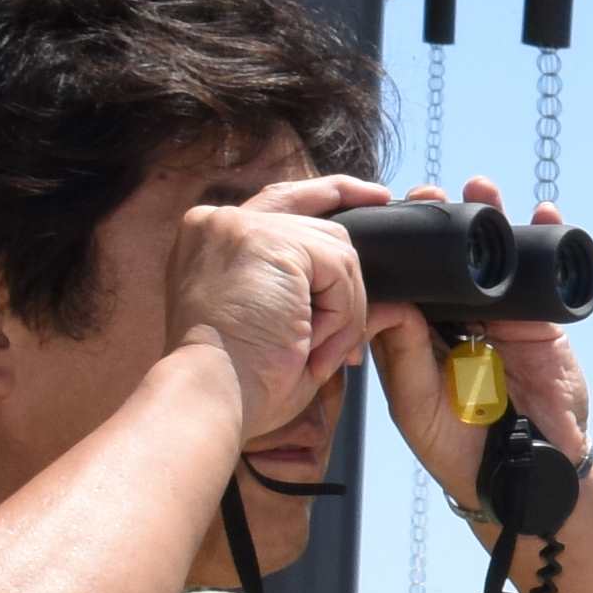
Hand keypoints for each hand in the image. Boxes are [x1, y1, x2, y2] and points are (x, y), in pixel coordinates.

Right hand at [176, 186, 375, 442]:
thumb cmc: (237, 381)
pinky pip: (339, 270)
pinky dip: (342, 313)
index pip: (277, 202)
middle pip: (311, 215)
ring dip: (343, 308)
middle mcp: (217, 222)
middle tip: (384, 207)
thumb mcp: (271, 324)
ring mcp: (242, 227)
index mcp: (208, 240)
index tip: (369, 196)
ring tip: (317, 351)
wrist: (210, 396)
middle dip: (349, 238)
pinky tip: (314, 344)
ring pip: (336, 252)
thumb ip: (309, 296)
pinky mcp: (272, 244)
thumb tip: (379, 297)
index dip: (325, 197)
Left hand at [344, 172, 591, 495]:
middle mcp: (459, 319)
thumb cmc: (458, 446)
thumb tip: (390, 297)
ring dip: (492, 219)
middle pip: (450, 258)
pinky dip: (547, 242)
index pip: (408, 277)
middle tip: (433, 191)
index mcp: (419, 333)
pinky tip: (546, 214)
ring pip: (496, 259)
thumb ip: (402, 351)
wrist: (520, 473)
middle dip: (443, 220)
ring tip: (482, 186)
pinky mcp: (541, 324)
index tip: (393, 210)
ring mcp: (502, 319)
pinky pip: (544, 276)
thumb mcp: (416, 400)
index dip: (403, 243)